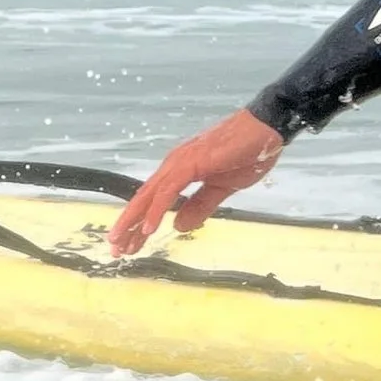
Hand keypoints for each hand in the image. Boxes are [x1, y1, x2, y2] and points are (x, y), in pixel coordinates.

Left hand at [110, 110, 284, 254]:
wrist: (265, 129)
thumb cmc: (246, 155)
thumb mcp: (222, 189)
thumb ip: (200, 207)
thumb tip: (177, 226)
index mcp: (179, 171)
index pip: (152, 201)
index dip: (138, 224)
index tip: (128, 245)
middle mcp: (173, 166)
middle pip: (144, 199)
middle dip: (128, 226)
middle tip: (115, 250)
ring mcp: (180, 162)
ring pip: (150, 196)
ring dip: (134, 221)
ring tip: (121, 244)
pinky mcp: (191, 163)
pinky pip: (168, 191)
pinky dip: (156, 210)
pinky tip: (148, 229)